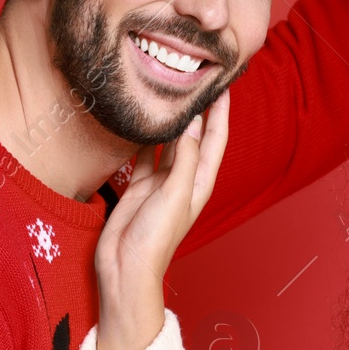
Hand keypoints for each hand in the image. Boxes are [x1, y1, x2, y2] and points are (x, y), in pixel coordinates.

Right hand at [92, 91, 230, 349]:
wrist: (125, 271)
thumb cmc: (156, 240)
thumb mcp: (174, 194)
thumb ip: (183, 158)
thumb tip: (191, 122)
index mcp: (200, 182)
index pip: (215, 138)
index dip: (221, 111)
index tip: (223, 82)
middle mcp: (184, 179)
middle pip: (194, 137)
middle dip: (198, 109)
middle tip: (196, 78)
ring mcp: (161, 183)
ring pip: (169, 143)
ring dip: (172, 121)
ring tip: (169, 91)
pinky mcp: (138, 187)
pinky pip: (144, 155)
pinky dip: (145, 138)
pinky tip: (143, 119)